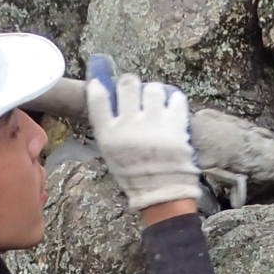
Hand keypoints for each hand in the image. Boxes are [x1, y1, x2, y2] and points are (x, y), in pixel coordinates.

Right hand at [85, 55, 201, 213]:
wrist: (163, 194)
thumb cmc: (135, 174)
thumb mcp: (112, 153)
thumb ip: (110, 126)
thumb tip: (107, 93)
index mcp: (109, 135)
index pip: (97, 98)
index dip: (98, 84)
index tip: (101, 80)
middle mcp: (129, 126)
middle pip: (127, 84)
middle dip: (131, 84)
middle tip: (136, 91)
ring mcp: (153, 124)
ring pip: (153, 88)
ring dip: (155, 92)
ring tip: (156, 104)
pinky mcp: (176, 125)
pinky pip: (176, 98)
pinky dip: (175, 100)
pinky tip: (172, 109)